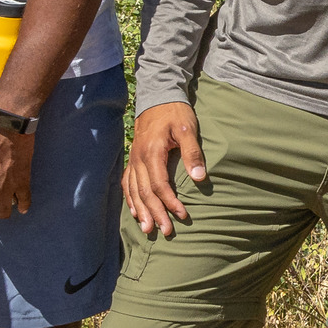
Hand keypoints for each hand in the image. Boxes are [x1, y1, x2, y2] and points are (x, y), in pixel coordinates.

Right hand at [125, 101, 208, 236]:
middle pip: (145, 192)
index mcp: (152, 152)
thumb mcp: (187, 129)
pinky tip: (135, 212)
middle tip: (166, 231)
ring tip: (148, 229)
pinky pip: (127, 183)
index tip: (182, 215)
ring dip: (141, 211)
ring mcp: (133, 159)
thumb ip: (192, 153)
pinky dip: (130, 199)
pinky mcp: (133, 159)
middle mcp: (138, 158)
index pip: (159, 185)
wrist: (158, 96)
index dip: (170, 203)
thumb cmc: (175, 113)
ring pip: (134, 191)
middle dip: (155, 214)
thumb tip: (199, 178)